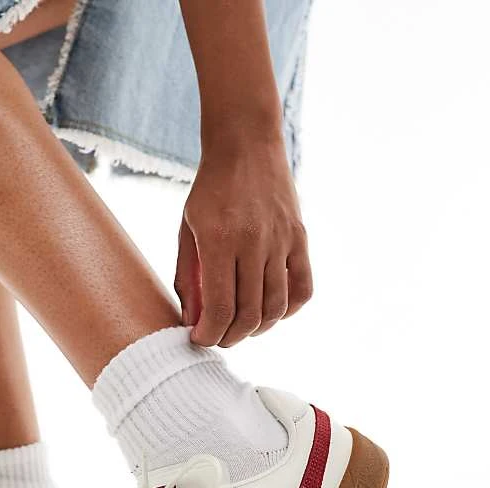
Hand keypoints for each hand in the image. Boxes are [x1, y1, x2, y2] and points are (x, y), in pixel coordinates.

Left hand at [174, 138, 312, 346]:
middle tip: (218, 337)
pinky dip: (287, 311)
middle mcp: (254, 242)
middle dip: (230, 337)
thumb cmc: (209, 192)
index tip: (199, 339)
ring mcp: (281, 240)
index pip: (220, 307)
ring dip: (257, 329)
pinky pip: (302, 289)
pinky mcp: (300, 238)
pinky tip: (271, 312)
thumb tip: (192, 321)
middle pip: (249, 314)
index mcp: (219, 241)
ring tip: (241, 328)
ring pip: (276, 308)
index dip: (209, 334)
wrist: (246, 145)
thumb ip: (188, 278)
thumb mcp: (187, 231)